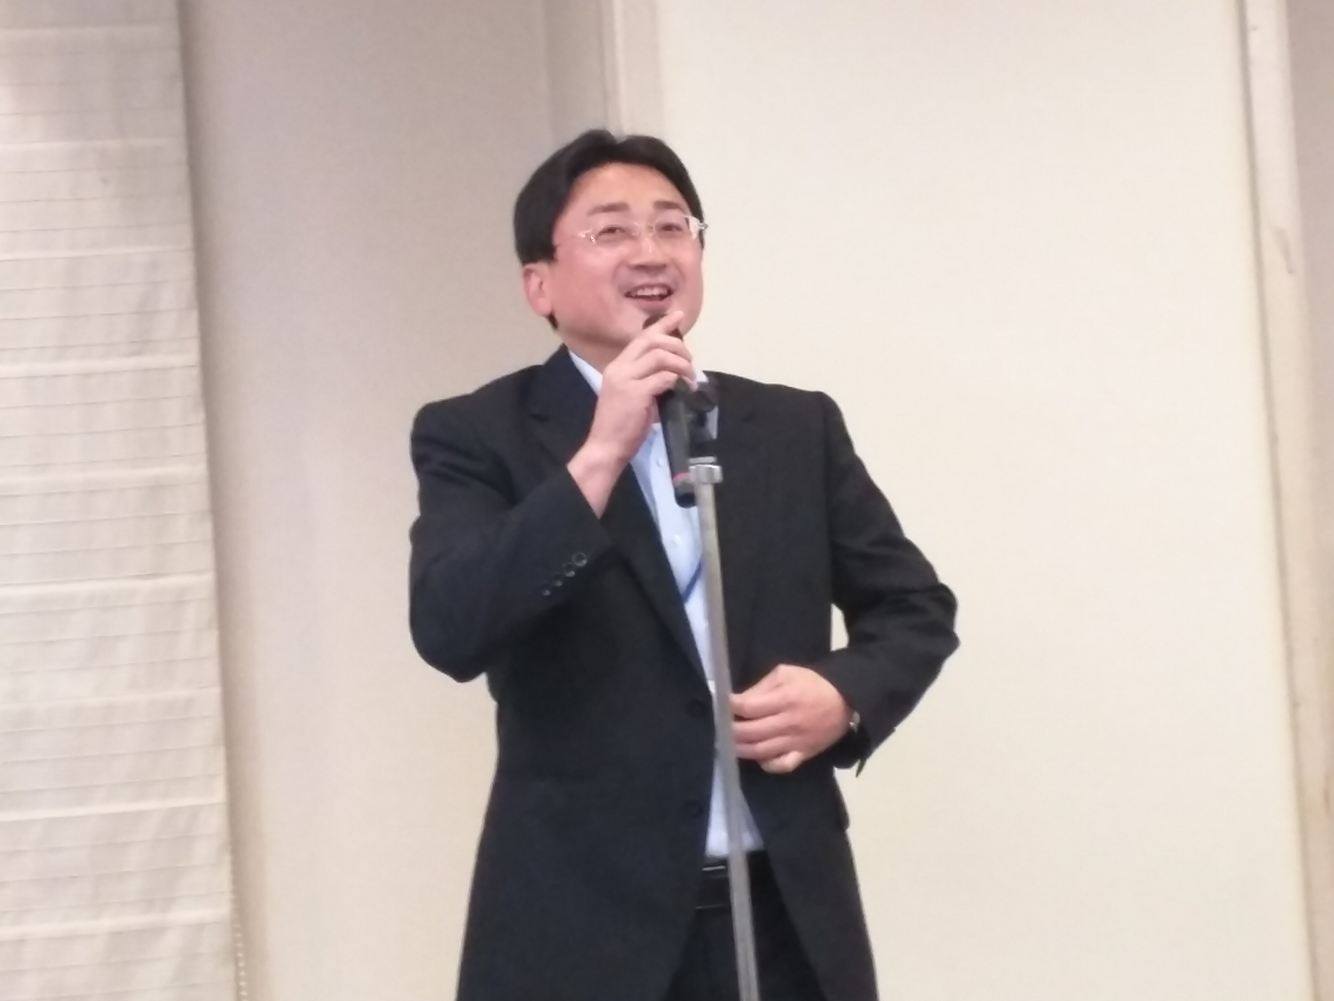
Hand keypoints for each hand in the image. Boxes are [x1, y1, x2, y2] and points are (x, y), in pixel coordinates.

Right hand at [567, 312, 693, 513]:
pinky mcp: (635, 394)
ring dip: (681, 364)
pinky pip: (663, 377)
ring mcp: (626, 380)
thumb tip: (673, 373)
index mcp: (617, 366)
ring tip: (690, 378)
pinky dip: (677, 380)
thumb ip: (646, 380)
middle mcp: (619, 368)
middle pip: (652, 341)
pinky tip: (684, 389)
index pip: (641, 338)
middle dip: (677, 346)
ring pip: (660, 356)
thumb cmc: (620, 426)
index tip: (678, 316)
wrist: (606, 447)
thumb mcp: (631, 396)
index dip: (662, 325)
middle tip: (690, 361)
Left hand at [731, 664, 852, 773]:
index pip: (748, 706)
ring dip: (740, 749)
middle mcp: (788, 723)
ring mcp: (796, 741)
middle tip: (721, 727)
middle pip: (750, 732)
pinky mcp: (804, 754)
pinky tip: (758, 757)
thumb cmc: (812, 683)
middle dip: (730, 730)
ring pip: (761, 751)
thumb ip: (761, 686)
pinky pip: (782, 765)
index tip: (721, 705)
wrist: (845, 699)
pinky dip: (766, 764)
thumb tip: (739, 700)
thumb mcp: (786, 673)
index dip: (730, 706)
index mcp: (784, 699)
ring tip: (729, 744)